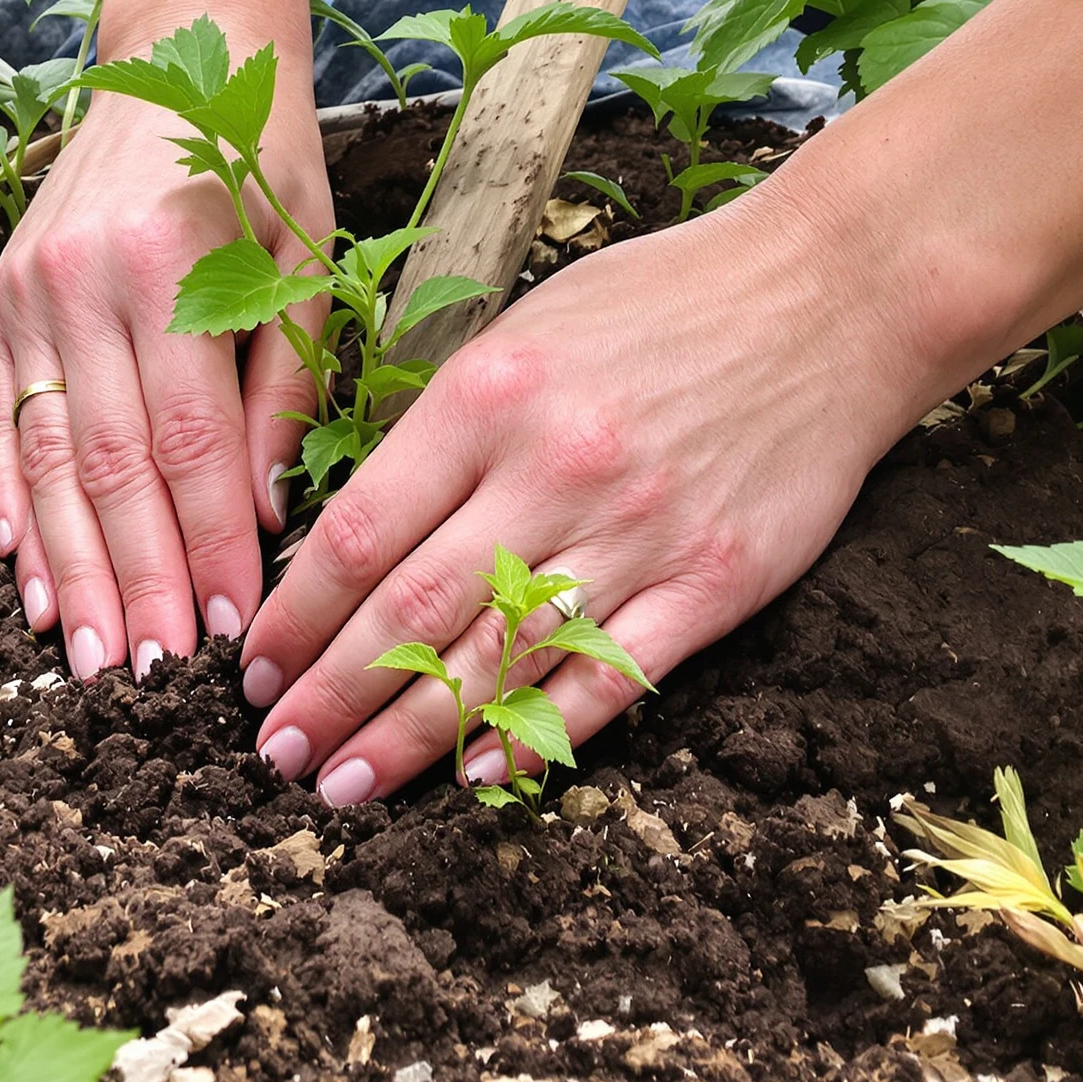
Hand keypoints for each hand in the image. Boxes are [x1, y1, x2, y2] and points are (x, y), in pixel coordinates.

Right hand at [0, 59, 332, 680]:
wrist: (176, 47)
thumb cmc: (263, 154)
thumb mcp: (303, 254)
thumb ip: (284, 384)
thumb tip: (270, 514)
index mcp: (169, 265)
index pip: (187, 442)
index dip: (208, 545)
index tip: (232, 629)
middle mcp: (81, 280)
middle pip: (109, 465)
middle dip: (135, 580)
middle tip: (154, 678)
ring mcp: (28, 291)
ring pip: (48, 456)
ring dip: (67, 565)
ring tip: (88, 655)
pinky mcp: (0, 298)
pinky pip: (4, 419)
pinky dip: (13, 500)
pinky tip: (25, 571)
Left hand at [237, 157, 958, 801]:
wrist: (828, 296)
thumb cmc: (663, 301)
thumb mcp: (527, 327)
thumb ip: (449, 425)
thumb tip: (358, 534)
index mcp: (491, 394)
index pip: (361, 532)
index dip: (295, 615)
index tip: (255, 666)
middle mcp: (553, 468)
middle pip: (411, 611)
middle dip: (331, 695)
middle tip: (278, 751)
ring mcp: (636, 532)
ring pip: (497, 661)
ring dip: (409, 737)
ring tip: (345, 785)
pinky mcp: (712, 583)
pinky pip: (606, 681)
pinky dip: (536, 738)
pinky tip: (477, 777)